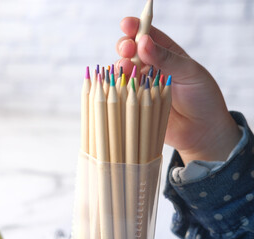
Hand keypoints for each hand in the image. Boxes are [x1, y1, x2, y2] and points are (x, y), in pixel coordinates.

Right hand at [116, 17, 240, 163]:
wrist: (202, 132)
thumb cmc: (202, 99)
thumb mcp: (189, 73)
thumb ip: (166, 58)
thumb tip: (143, 42)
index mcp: (166, 54)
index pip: (148, 35)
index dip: (136, 27)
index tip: (127, 24)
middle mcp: (151, 67)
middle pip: (130, 51)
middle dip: (125, 46)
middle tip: (127, 49)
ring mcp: (141, 84)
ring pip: (123, 70)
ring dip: (120, 66)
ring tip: (125, 68)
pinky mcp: (135, 102)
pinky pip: (122, 90)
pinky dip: (117, 85)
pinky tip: (118, 83)